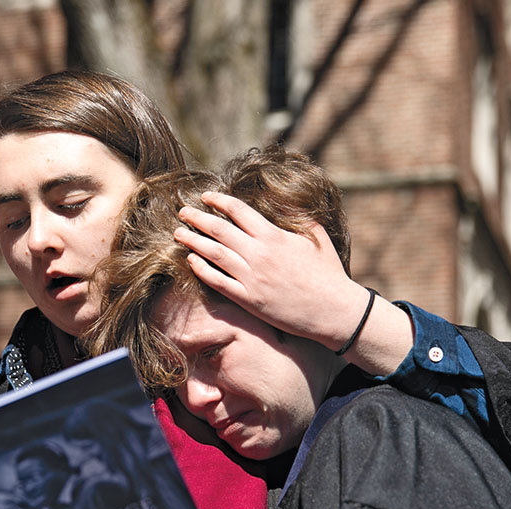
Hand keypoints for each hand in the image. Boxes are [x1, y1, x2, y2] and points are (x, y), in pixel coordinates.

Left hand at [174, 191, 367, 349]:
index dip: (218, 201)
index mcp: (274, 236)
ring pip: (214, 254)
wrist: (332, 309)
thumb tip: (286, 201)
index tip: (205, 196)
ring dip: (193, 241)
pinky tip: (191, 261)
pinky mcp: (249, 299)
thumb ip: (299, 217)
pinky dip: (202, 270)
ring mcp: (251, 278)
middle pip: (219, 230)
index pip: (238, 210)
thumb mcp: (317, 237)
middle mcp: (259, 254)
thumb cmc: (328, 273)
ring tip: (178, 233)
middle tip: (182, 212)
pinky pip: (218, 282)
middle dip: (197, 218)